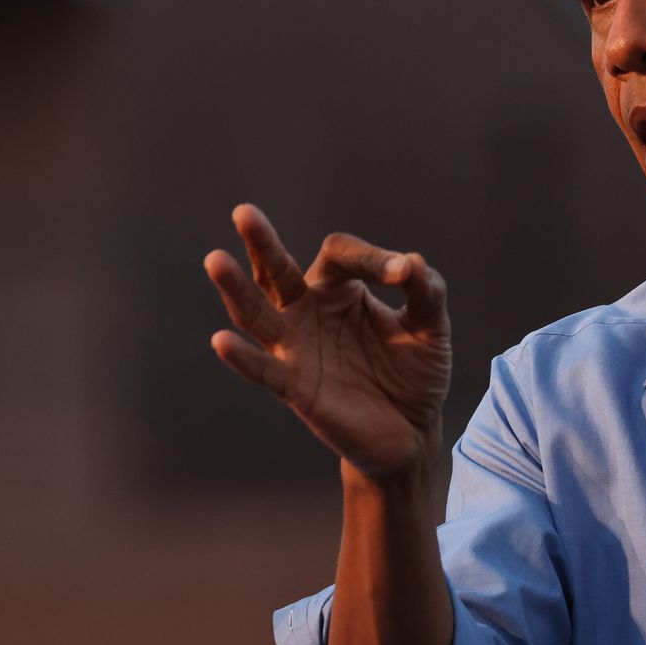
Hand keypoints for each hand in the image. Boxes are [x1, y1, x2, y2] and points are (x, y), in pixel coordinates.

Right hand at [205, 205, 451, 479]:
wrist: (411, 432)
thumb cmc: (415, 372)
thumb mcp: (430, 326)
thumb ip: (426, 291)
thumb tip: (410, 262)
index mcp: (340, 290)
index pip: (340, 255)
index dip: (371, 258)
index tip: (403, 274)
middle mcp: (309, 311)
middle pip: (278, 271)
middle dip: (261, 243)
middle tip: (243, 212)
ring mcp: (297, 348)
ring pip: (257, 313)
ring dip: (235, 289)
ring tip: (215, 260)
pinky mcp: (295, 387)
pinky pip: (264, 369)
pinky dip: (242, 357)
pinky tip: (221, 341)